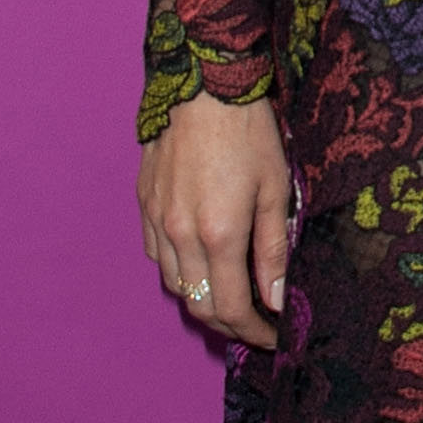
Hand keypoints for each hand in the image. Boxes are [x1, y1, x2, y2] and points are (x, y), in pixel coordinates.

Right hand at [138, 93, 291, 348]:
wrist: (204, 85)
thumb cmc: (249, 133)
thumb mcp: (276, 190)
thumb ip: (273, 250)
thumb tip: (277, 300)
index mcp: (218, 235)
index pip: (230, 309)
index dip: (253, 332)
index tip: (274, 337)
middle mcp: (180, 236)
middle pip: (199, 306)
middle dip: (230, 323)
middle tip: (257, 321)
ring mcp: (157, 221)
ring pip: (176, 286)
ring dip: (204, 300)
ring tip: (233, 294)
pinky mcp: (145, 205)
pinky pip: (159, 257)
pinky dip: (181, 271)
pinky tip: (203, 260)